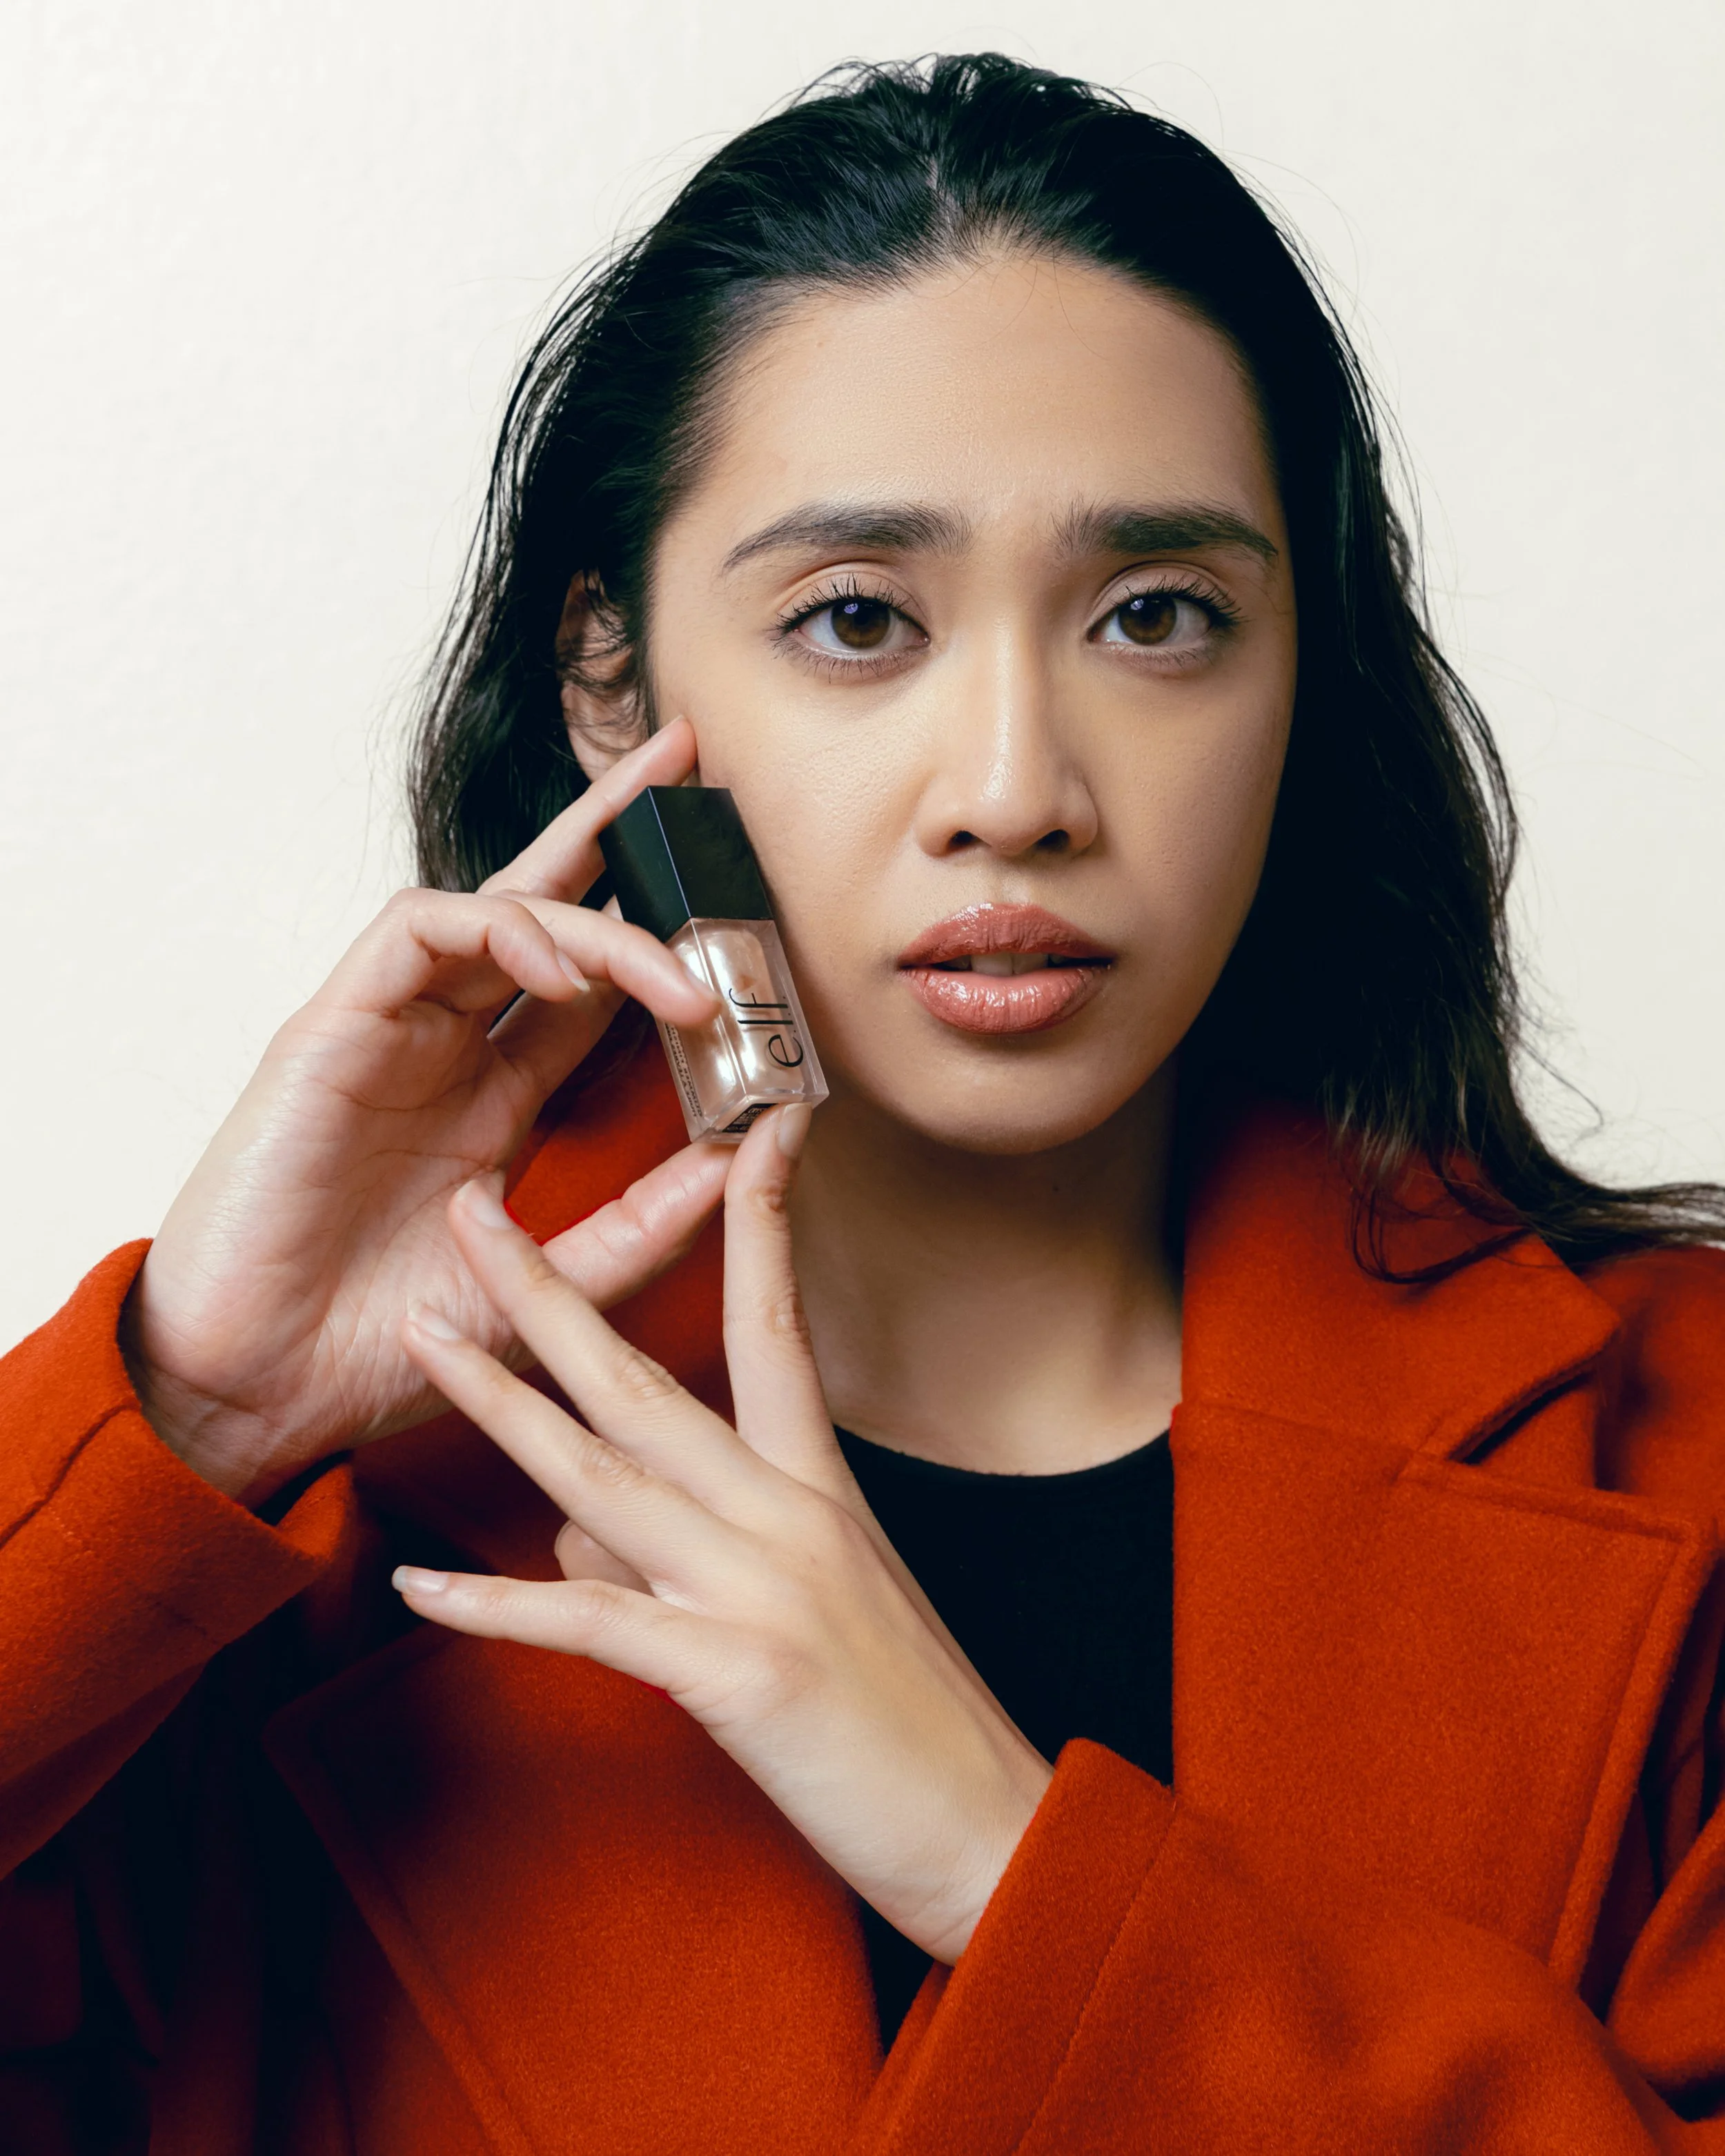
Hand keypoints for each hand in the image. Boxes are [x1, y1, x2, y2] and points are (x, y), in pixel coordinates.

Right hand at [125, 720, 727, 1505]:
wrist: (254, 1389)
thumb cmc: (377, 1343)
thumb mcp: (545, 1289)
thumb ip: (638, 1225)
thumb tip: (743, 1158)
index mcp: (496, 1097)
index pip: (591, 988)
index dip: (662, 938)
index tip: (747, 913)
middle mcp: (448, 1046)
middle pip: (544, 906)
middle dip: (616, 830)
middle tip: (690, 764)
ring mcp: (391, 1030)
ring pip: (496, 908)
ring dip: (591, 917)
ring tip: (672, 970)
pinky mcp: (333, 1027)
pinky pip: (418, 932)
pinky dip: (497, 928)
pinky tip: (561, 961)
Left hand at [392, 1107, 1054, 1962]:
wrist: (991, 1829)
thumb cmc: (904, 1719)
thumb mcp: (810, 1606)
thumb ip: (685, 1549)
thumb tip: (572, 1528)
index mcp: (818, 1485)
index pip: (776, 1324)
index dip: (760, 1220)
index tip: (753, 1131)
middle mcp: (786, 1512)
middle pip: (647, 1377)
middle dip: (551, 1290)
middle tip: (478, 1211)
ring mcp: (759, 1587)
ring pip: (602, 1471)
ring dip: (499, 1400)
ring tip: (422, 1335)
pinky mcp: (734, 1672)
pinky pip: (591, 1623)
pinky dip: (496, 1606)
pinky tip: (418, 1584)